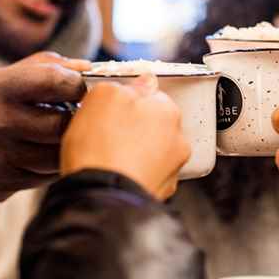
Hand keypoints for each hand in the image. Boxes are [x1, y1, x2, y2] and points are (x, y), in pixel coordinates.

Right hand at [0, 52, 89, 206]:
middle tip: (80, 118)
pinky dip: (49, 167)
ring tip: (62, 138)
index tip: (81, 91)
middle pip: (60, 125)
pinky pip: (42, 178)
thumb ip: (43, 68)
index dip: (78, 85)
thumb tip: (87, 67)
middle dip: (76, 122)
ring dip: (66, 148)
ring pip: (55, 157)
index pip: (55, 80)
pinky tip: (40, 156)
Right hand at [61, 75, 189, 200]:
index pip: (151, 95)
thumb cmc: (101, 147)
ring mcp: (172, 167)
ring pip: (153, 151)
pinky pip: (148, 175)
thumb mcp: (103, 96)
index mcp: (166, 109)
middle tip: (107, 133)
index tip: (112, 109)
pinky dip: (136, 174)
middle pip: (154, 124)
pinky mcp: (162, 191)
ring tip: (109, 157)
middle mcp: (177, 138)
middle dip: (134, 127)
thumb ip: (125, 85)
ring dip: (136, 151)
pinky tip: (117, 173)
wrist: (102, 197)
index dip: (128, 101)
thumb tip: (141, 82)